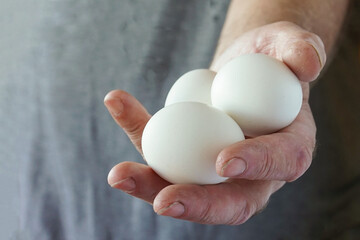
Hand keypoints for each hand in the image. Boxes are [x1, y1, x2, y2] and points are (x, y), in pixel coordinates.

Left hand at [104, 21, 324, 224]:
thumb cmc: (271, 56)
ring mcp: (215, 165)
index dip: (256, 165)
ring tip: (119, 175)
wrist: (244, 64)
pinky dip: (136, 128)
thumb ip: (300, 50)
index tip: (224, 160)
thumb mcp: (288, 44)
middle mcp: (254, 169)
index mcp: (289, 146)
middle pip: (231, 200)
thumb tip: (306, 64)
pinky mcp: (185, 150)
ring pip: (186, 185)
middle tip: (164, 201)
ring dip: (150, 184)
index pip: (280, 163)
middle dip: (198, 205)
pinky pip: (159, 146)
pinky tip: (117, 103)